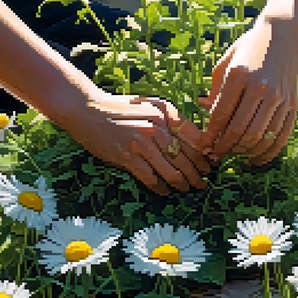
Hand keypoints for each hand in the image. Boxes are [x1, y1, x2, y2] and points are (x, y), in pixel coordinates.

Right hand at [62, 93, 209, 194]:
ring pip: (172, 171)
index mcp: (165, 112)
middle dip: (198, 174)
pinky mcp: (127, 157)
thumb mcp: (149, 106)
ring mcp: (142, 142)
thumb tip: (194, 142)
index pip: (195, 137)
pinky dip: (160, 188)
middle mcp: (157, 126)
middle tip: (202, 184)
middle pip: (186, 157)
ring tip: (186, 189)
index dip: (205, 155)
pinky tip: (164, 191)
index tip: (210, 166)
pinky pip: (151, 178)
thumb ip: (169, 120)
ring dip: (182, 184)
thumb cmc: (119, 109)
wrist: (87, 108)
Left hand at [198, 19, 297, 164]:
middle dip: (225, 148)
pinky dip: (268, 152)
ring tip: (234, 155)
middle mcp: (260, 87)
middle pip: (240, 131)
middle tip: (216, 155)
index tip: (204, 146)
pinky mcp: (292, 104)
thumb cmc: (248, 48)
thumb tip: (204, 111)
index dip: (210, 136)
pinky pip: (281, 136)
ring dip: (244, 152)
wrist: (282, 34)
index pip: (221, 116)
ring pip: (260, 137)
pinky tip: (256, 158)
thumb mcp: (226, 63)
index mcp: (239, 76)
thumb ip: (215, 90)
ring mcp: (279, 97)